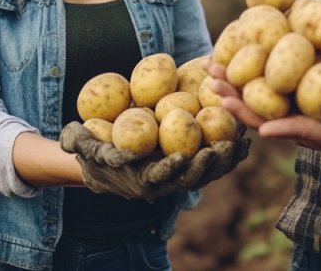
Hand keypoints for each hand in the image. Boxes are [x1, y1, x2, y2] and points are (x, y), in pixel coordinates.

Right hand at [60, 122, 249, 200]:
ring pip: (205, 173)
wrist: (104, 155)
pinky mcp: (189, 164)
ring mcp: (176, 175)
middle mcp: (161, 182)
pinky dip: (228, 154)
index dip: (170, 170)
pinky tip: (244, 138)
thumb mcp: (78, 142)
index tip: (182, 157)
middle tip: (221, 148)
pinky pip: (212, 162)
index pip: (155, 179)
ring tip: (240, 143)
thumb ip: (76, 141)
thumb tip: (80, 143)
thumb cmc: (90, 147)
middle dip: (206, 166)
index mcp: (137, 179)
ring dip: (223, 161)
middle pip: (188, 180)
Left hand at [206, 60, 320, 161]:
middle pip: (263, 116)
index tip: (227, 102)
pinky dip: (260, 83)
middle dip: (234, 97)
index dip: (253, 113)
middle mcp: (309, 130)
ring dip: (241, 89)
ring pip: (267, 107)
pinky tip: (250, 65)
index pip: (281, 125)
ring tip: (216, 67)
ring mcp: (309, 120)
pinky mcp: (313, 110)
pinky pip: (280, 98)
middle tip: (209, 75)